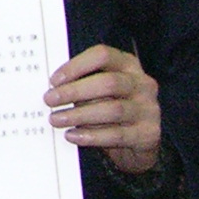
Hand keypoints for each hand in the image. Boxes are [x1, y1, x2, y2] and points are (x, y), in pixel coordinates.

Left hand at [45, 45, 161, 173]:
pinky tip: (73, 135)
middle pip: (108, 82)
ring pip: (112, 109)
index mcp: (128, 65)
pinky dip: (91, 135)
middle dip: (74, 91)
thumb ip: (82, 86)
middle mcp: (142, 84)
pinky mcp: (148, 134)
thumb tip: (53, 90)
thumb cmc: (111, 110)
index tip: (53, 80)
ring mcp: (148, 109)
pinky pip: (117, 135)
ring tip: (56, 119)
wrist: (139, 143)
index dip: (77, 65)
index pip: (103, 55)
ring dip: (79, 114)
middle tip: (49, 100)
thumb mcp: (99, 92)